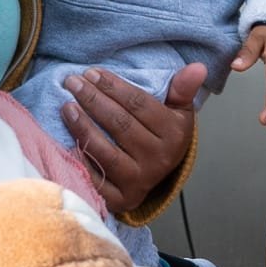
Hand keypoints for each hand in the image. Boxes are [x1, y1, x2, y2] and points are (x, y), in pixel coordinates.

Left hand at [60, 62, 203, 214]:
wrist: (159, 172)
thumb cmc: (164, 133)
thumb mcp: (178, 110)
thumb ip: (183, 88)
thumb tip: (198, 67)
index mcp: (174, 135)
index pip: (139, 105)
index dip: (113, 87)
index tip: (92, 72)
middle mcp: (159, 160)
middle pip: (120, 124)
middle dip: (93, 100)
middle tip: (72, 82)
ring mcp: (140, 181)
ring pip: (106, 151)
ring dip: (82, 126)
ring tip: (67, 107)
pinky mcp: (121, 199)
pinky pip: (96, 179)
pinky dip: (81, 160)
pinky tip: (67, 142)